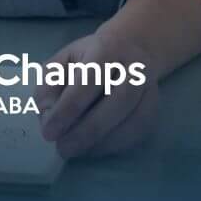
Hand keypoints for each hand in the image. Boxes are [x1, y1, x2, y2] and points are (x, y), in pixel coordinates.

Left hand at [34, 28, 157, 159]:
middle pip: (118, 101)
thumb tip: (46, 112)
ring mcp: (149, 88)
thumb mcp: (63, 60)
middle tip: (62, 148)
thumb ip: (50, 83)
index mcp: (106, 49)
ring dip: (101, 142)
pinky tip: (93, 149)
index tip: (48, 132)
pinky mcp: (153, 108)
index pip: (88, 80)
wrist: (129, 49)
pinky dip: (114, 146)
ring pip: (133, 120)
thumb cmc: (88, 58)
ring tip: (75, 151)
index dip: (67, 109)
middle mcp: (134, 67)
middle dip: (87, 130)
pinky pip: (138, 132)